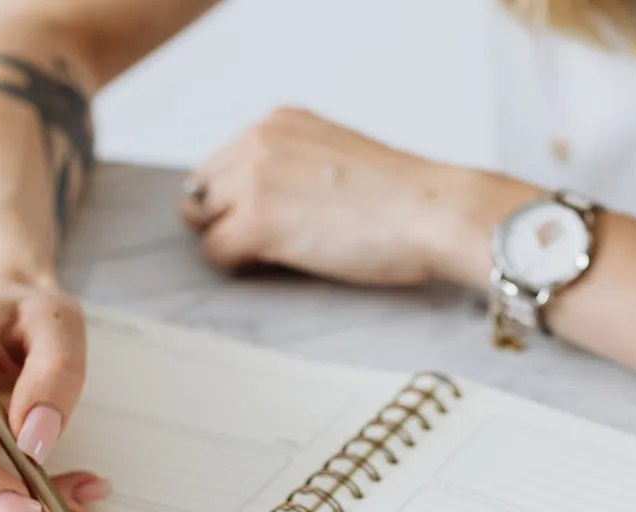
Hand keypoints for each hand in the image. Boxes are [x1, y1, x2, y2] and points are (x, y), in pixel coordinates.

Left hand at [180, 107, 499, 285]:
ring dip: (232, 241)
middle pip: (202, 192)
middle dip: (226, 218)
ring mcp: (254, 181)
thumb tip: (261, 199)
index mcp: (277, 122)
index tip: (266, 217)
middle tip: (272, 241)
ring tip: (282, 252)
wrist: (434, 210)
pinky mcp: (256, 222)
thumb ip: (291, 164)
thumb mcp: (335, 153)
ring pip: (203, 222)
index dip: (236, 198)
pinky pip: (215, 252)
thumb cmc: (402, 195)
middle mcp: (258, 141)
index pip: (219, 164)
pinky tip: (281, 264)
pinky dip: (239, 265)